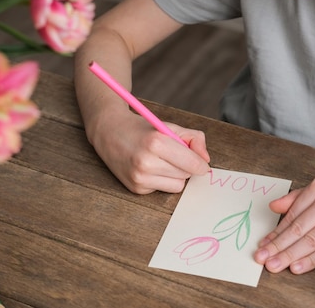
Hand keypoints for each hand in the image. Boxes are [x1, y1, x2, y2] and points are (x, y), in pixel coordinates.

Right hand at [91, 109, 210, 193]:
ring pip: (177, 185)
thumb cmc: (142, 129)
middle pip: (186, 175)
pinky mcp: (136, 189)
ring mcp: (139, 178)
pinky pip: (163, 189)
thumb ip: (194, 139)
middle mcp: (146, 162)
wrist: (109, 133)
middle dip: (185, 166)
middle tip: (174, 155)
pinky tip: (150, 168)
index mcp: (156, 143)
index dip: (201, 164)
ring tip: (162, 161)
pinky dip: (162, 180)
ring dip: (176, 175)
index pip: (191, 163)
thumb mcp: (169, 126)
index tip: (203, 164)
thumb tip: (205, 160)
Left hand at [254, 166, 314, 273]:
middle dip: (277, 246)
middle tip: (261, 258)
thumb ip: (299, 196)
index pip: (292, 214)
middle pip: (298, 229)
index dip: (276, 232)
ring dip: (290, 255)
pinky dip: (312, 259)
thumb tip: (273, 206)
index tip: (263, 244)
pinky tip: (297, 267)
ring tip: (274, 265)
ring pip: (310, 240)